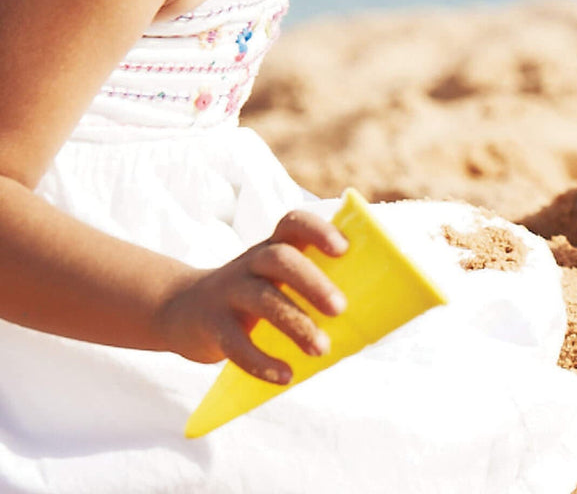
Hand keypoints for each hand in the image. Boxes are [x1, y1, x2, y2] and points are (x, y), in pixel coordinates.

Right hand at [155, 210, 348, 383]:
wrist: (182, 309)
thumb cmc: (252, 294)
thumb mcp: (275, 278)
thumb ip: (311, 286)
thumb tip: (371, 313)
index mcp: (272, 246)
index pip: (293, 223)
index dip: (318, 231)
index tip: (343, 249)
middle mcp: (250, 262)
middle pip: (279, 259)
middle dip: (312, 281)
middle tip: (340, 308)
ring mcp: (228, 291)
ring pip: (261, 299)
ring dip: (295, 324)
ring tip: (321, 349)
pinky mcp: (211, 325)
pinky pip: (235, 343)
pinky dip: (261, 361)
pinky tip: (285, 376)